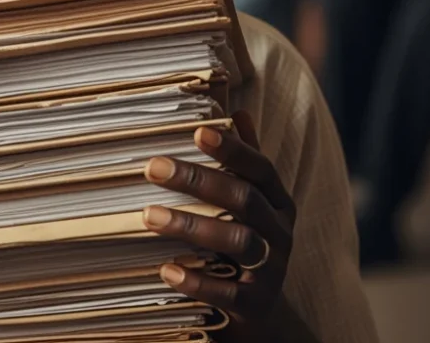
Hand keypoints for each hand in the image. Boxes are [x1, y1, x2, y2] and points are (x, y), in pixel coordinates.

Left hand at [143, 111, 295, 340]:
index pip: (260, 168)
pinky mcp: (254, 305)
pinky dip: (197, 281)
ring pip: (238, 241)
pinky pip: (228, 293)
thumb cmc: (244, 246)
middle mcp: (280, 232)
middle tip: (153, 167)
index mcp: (278, 202)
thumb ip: (244, 163)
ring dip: (191, 226)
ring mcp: (271, 270)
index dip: (232, 149)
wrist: (260, 318)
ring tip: (149, 216)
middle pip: (244, 199)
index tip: (198, 132)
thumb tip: (237, 110)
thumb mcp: (251, 205)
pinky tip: (166, 270)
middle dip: (199, 180)